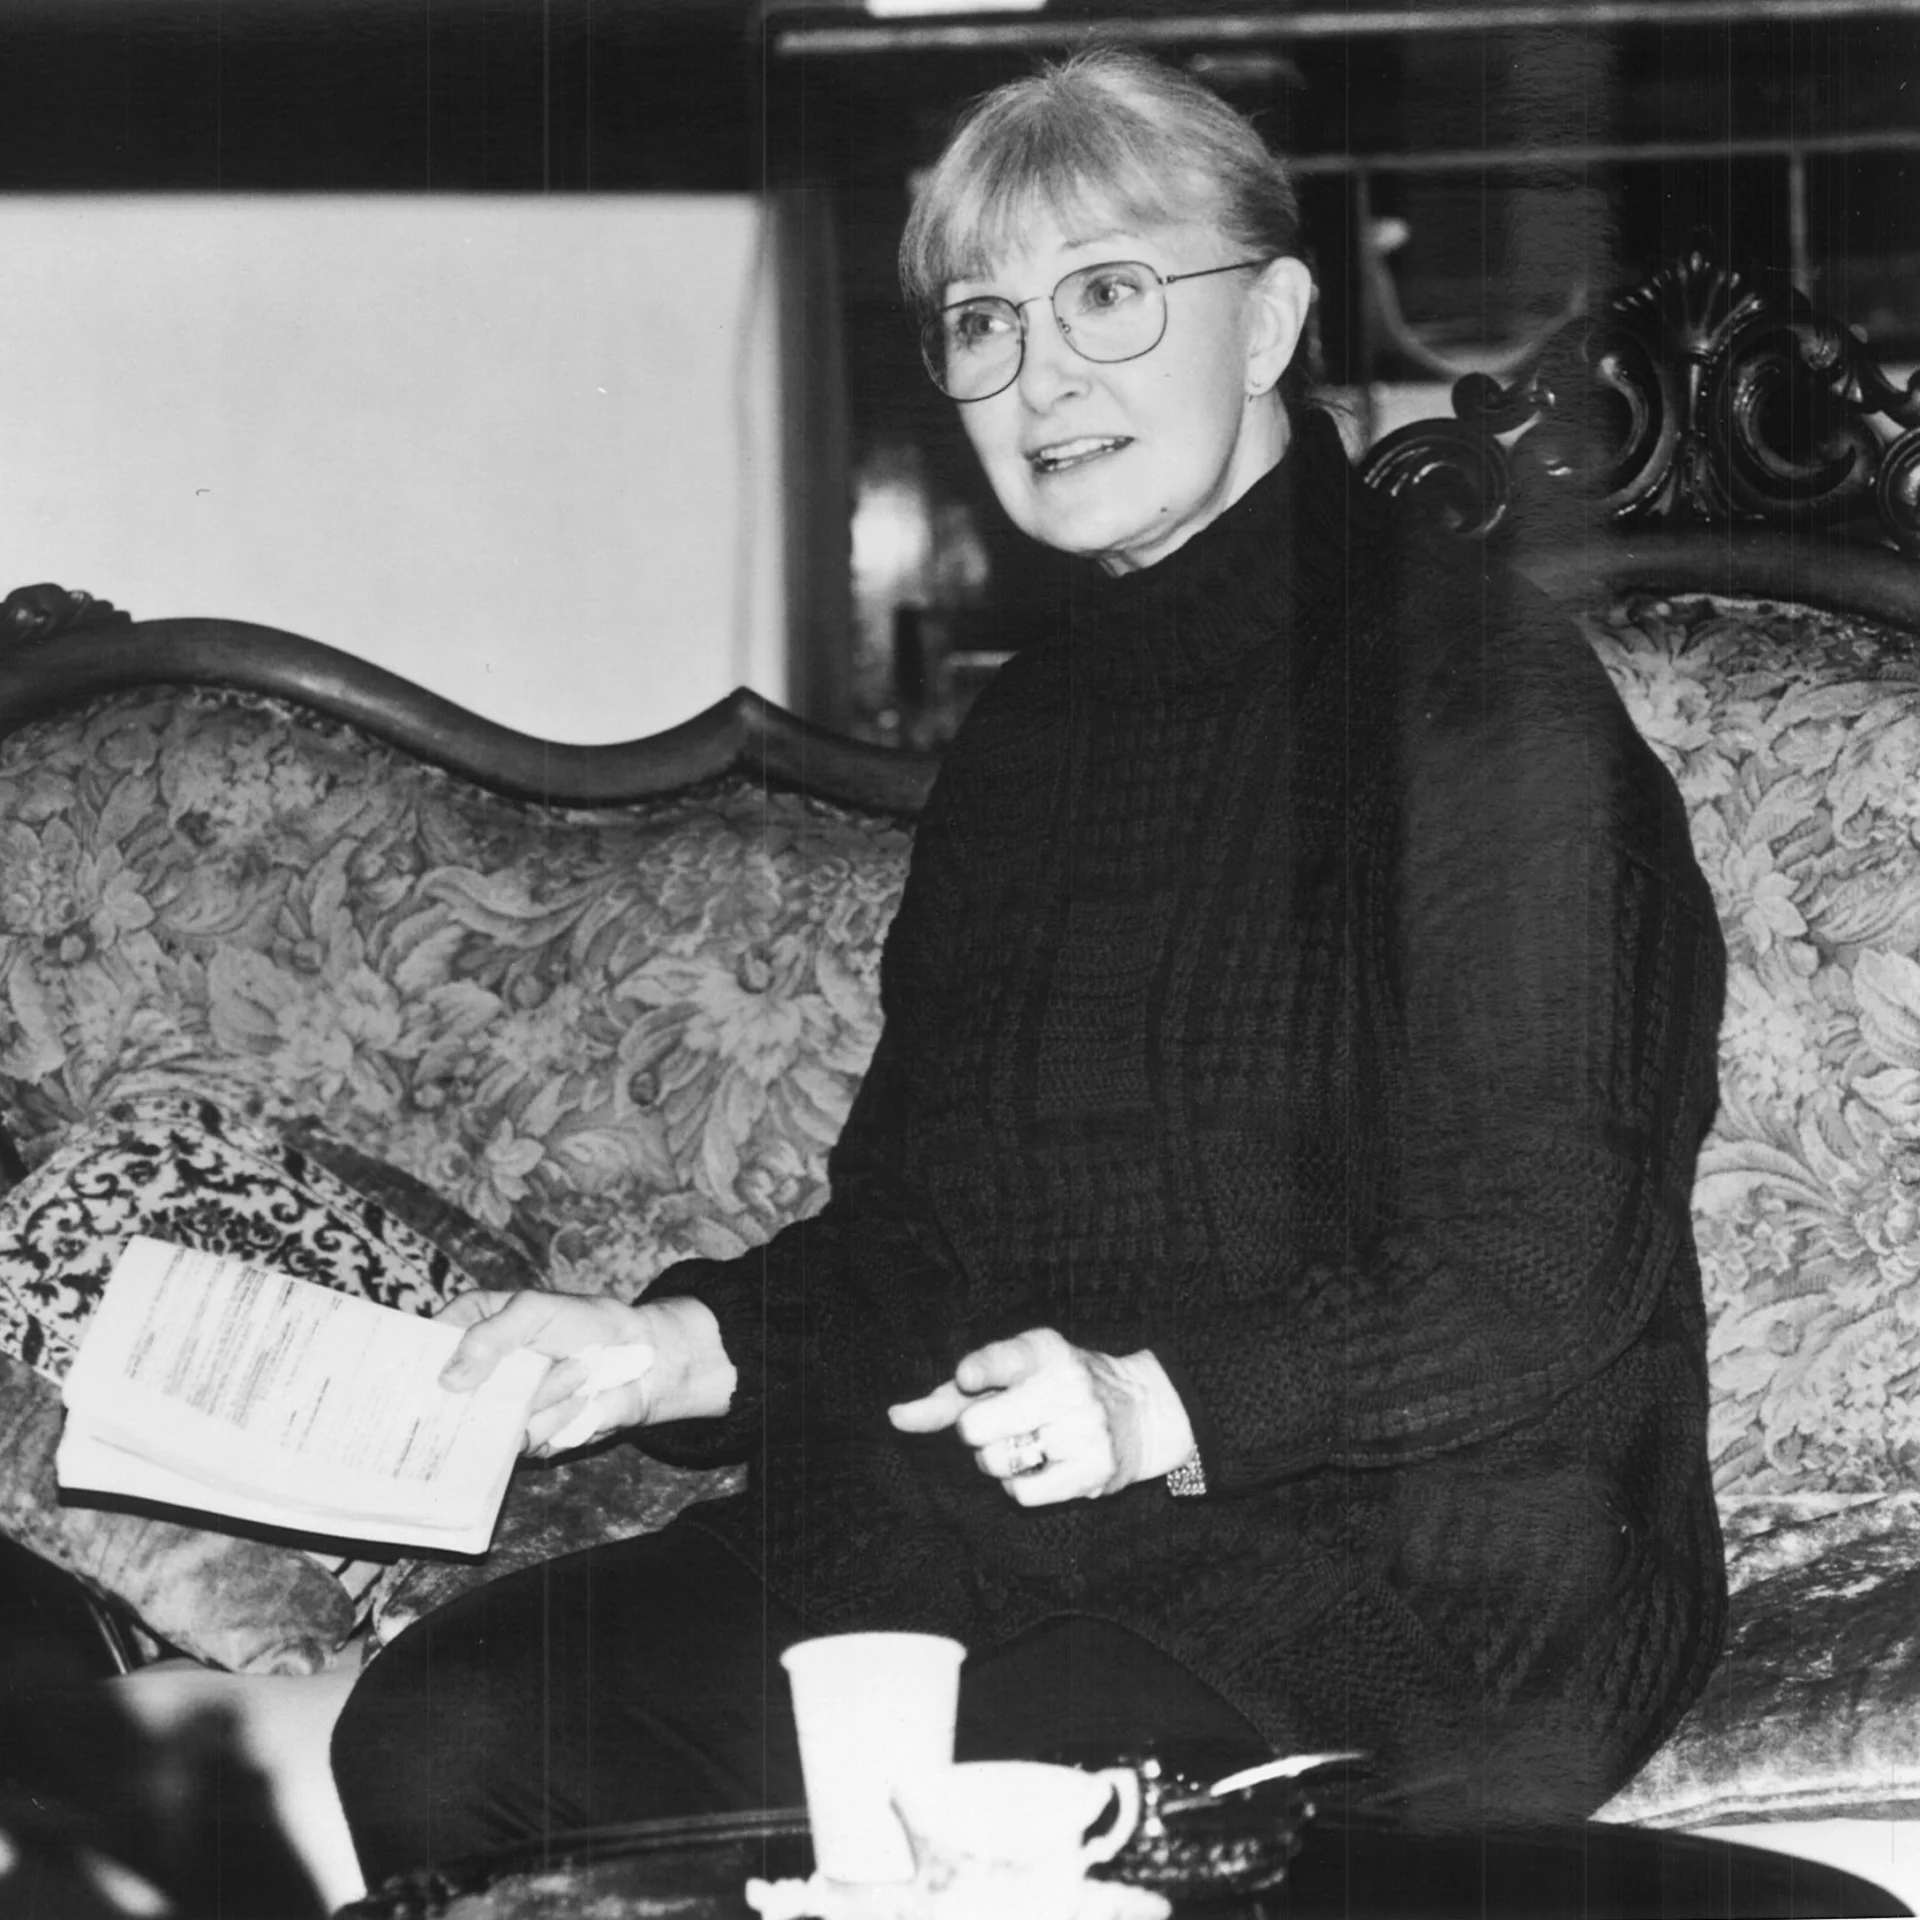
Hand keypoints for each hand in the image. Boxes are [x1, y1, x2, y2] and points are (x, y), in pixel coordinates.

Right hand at [437, 1290, 733, 1456]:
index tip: (409, 1382)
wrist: (639, 1361)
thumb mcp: (536, 1310)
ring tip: (573, 1372)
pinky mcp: (526, 1437)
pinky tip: (578, 1400)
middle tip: (513, 1381)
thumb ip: (492, 1335)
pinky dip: (555, 1421)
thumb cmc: (588, 1322)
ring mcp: (500, 1408)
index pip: (424, 1351)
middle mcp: (478, 1374)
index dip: (409, 1368)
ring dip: (539, 1399)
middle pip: (443, 1403)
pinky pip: (523, 1442)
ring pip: (490, 1424)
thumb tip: (449, 1379)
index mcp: (471, 1329)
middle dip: (475, 1398)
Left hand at [885, 1329, 1191, 1505]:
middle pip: (977, 1426)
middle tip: (999, 1423)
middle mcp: (1067, 1385)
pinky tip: (1039, 1466)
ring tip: (1024, 1443)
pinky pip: (1020, 1494)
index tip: (967, 1377)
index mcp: (1043, 1350)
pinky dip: (1016, 1486)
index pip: (1006, 1358)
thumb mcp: (1009, 1376)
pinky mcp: (1094, 1471)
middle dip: (974, 1431)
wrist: (1137, 1411)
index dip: (980, 1370)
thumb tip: (894, 1417)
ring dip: (995, 1461)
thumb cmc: (1050, 1390)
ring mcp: (1084, 1429)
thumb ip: (949, 1396)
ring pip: (995, 1463)